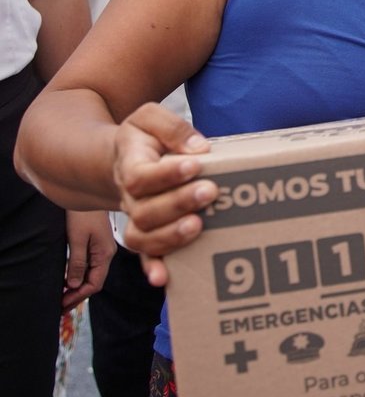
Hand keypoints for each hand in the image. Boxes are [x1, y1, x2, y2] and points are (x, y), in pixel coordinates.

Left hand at [61, 210, 114, 309]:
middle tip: (60, 305)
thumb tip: (74, 284)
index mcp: (105, 254)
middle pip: (95, 281)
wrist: (87, 190)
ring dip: (78, 286)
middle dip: (78, 295)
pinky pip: (91, 265)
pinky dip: (80, 275)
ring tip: (63, 295)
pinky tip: (70, 278)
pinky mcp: (97, 243)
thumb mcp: (77, 239)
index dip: (78, 296)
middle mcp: (107, 253)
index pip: (95, 284)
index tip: (62, 304)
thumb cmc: (83, 213)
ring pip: (93, 274)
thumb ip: (78, 263)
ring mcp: (103, 248)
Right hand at [112, 103, 215, 286]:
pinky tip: (164, 278)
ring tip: (198, 225)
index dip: (167, 174)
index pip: (142, 176)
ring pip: (143, 237)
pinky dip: (153, 267)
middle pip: (145, 210)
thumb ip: (172, 127)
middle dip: (179, 202)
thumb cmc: (143, 139)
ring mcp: (137, 219)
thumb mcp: (150, 118)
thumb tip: (199, 148)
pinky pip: (145, 256)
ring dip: (170, 235)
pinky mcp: (148, 234)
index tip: (196, 164)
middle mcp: (131, 198)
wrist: (121, 159)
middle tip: (210, 191)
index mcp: (130, 166)